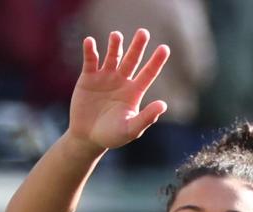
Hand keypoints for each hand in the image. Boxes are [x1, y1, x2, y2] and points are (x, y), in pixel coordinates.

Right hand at [69, 29, 169, 154]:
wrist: (87, 137)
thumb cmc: (112, 136)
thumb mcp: (131, 129)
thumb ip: (146, 117)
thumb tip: (163, 105)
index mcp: (134, 92)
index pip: (148, 73)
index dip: (156, 61)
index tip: (165, 48)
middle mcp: (122, 81)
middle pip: (132, 59)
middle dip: (137, 46)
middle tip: (143, 32)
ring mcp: (105, 77)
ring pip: (112, 56)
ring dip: (115, 45)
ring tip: (116, 36)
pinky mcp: (88, 77)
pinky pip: (90, 60)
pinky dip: (90, 51)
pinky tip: (90, 42)